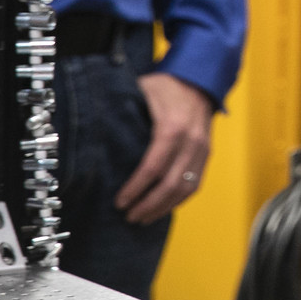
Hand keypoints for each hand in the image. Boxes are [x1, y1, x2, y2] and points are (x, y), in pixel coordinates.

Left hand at [115, 71, 214, 224]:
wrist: (198, 81)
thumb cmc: (164, 87)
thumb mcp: (141, 92)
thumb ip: (124, 113)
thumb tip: (93, 137)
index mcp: (173, 126)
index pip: (154, 167)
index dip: (136, 188)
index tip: (119, 202)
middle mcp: (192, 141)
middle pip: (171, 184)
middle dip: (148, 204)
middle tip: (129, 216)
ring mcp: (202, 149)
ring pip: (186, 188)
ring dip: (164, 207)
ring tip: (143, 218)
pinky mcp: (207, 155)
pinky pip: (195, 184)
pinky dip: (178, 200)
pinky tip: (162, 208)